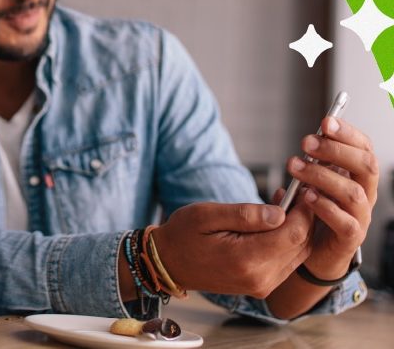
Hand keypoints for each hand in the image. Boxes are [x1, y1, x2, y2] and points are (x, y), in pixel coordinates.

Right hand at [151, 201, 312, 297]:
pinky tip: (277, 221)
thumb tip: (280, 213)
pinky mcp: (261, 285)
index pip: (293, 234)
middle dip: (305, 217)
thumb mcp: (206, 215)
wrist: (168, 263)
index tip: (302, 188)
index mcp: (245, 259)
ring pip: (298, 254)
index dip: (303, 210)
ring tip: (287, 202)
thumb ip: (244, 215)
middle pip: (301, 245)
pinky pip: (287, 261)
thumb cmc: (182, 234)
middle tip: (299, 191)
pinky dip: (289, 240)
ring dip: (298, 228)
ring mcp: (261, 285)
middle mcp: (259, 278)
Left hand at [278, 117, 377, 280]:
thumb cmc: (313, 210)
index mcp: (357, 175)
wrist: (315, 251)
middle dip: (336, 150)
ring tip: (295, 167)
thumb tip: (307, 142)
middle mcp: (365, 193)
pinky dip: (326, 208)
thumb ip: (313, 164)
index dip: (348, 133)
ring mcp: (361, 216)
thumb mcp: (312, 181)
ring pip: (353, 192)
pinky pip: (346, 222)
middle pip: (365, 166)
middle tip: (305, 142)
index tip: (326, 121)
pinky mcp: (351, 239)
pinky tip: (306, 197)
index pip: (363, 148)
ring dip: (322, 176)